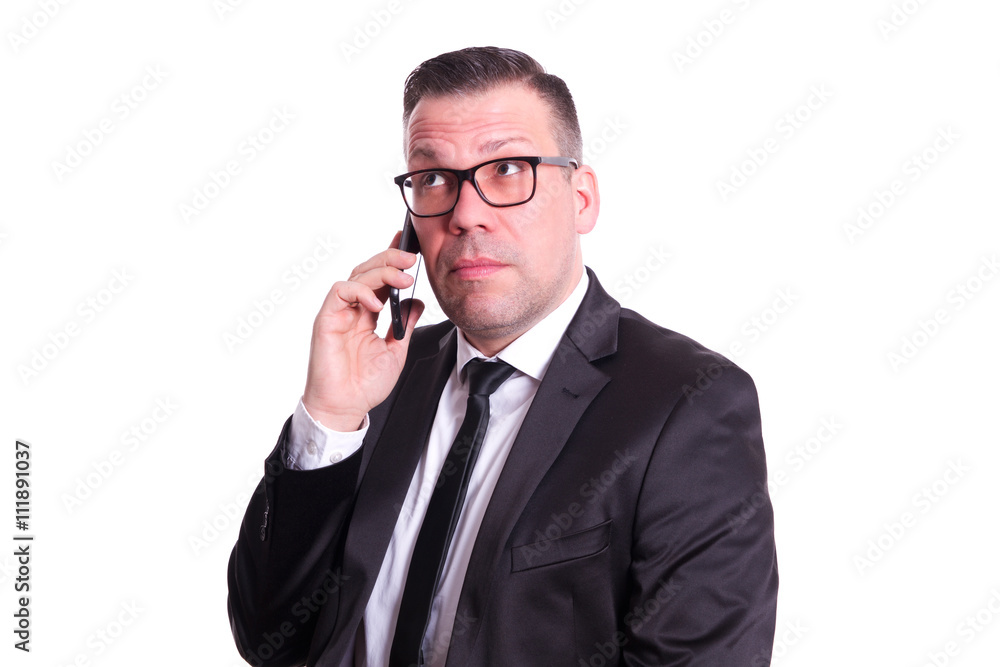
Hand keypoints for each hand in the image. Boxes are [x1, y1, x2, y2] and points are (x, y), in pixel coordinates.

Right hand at [302, 233, 424, 430]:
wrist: (346, 407)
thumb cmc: (365, 384)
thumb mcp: (396, 350)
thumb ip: (405, 323)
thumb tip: (417, 301)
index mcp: (367, 314)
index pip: (380, 279)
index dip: (393, 259)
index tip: (411, 247)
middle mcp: (352, 309)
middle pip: (368, 270)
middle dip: (390, 259)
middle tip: (412, 259)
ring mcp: (339, 312)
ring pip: (356, 275)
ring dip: (381, 272)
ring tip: (404, 279)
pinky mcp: (327, 319)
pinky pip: (340, 292)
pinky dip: (360, 291)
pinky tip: (378, 303)